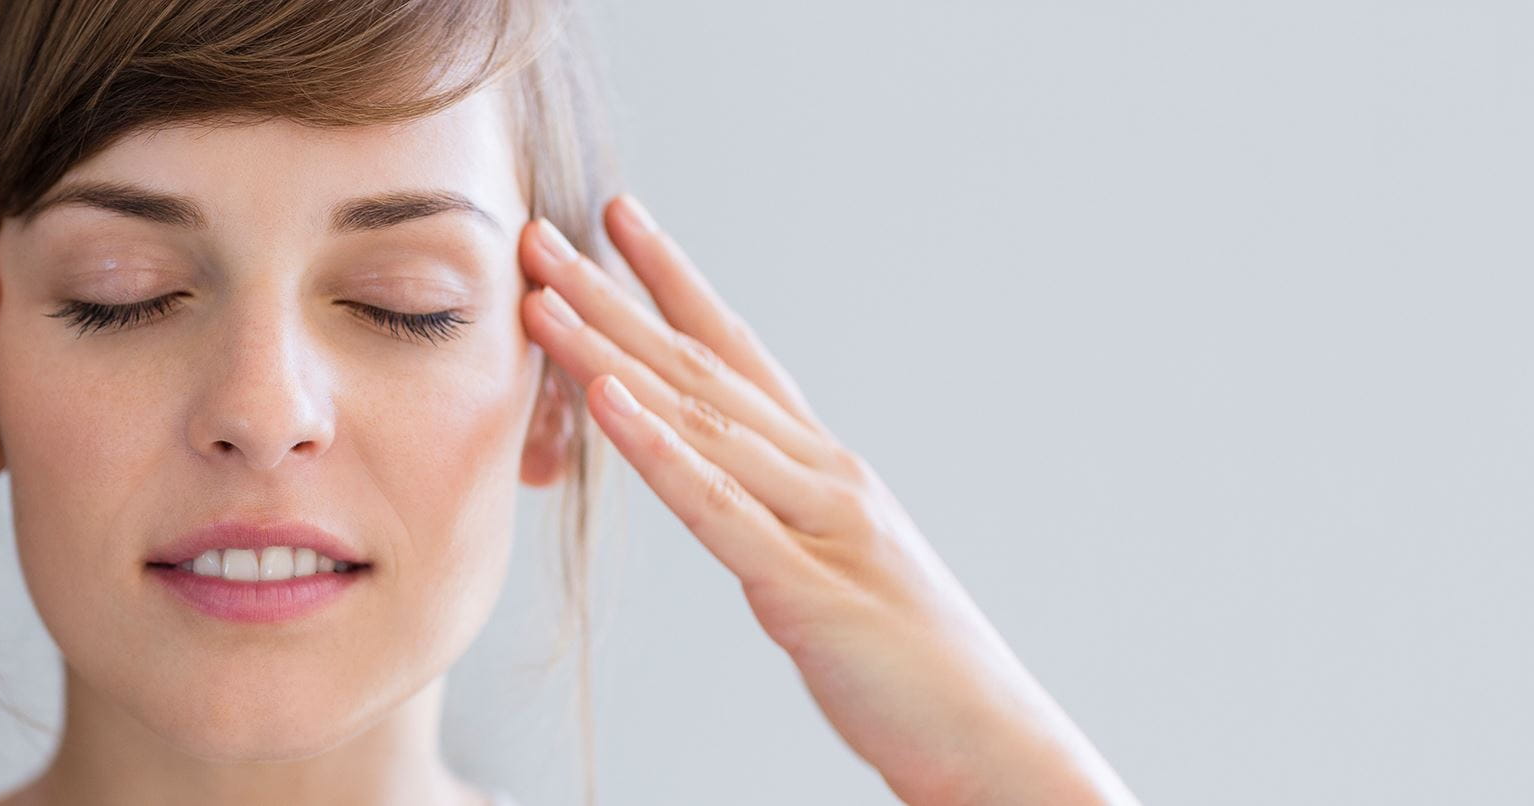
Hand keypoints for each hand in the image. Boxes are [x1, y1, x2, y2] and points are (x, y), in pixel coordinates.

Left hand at [517, 196, 1138, 804]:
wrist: (991, 740)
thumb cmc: (909, 665)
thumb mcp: (832, 567)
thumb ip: (779, 515)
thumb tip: (722, 483)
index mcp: (824, 468)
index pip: (737, 350)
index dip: (674, 281)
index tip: (618, 219)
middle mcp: (822, 474)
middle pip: (702, 366)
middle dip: (615, 295)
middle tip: (542, 234)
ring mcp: (818, 524)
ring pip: (698, 418)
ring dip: (613, 352)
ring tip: (545, 300)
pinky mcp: (805, 589)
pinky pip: (718, 507)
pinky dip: (658, 448)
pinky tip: (608, 400)